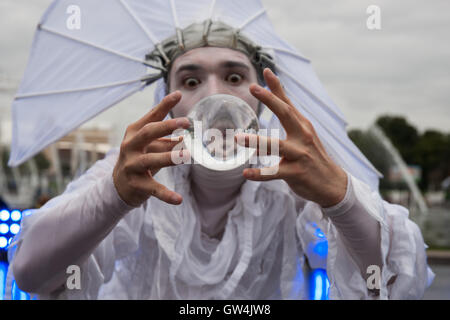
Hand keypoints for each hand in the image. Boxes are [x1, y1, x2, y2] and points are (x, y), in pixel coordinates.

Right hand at [113, 91, 190, 206]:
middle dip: (167, 126)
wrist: (118, 186)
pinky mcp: (136, 184)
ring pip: (151, 159)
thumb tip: (185, 136)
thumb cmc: (138, 159)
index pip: (152, 116)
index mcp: (135, 132)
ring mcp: (132, 165)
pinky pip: (153, 188)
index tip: (179, 94)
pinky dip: (166, 194)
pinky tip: (178, 199)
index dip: (165, 105)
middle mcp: (130, 146)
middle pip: (148, 133)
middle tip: (186, 122)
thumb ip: (166, 139)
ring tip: (188, 155)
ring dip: (170, 156)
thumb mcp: (150, 146)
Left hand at [235, 68, 347, 207]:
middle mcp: (302, 136)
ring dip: (257, 142)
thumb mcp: (304, 134)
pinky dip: (260, 173)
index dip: (277, 87)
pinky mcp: (296, 173)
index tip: (266, 71)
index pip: (288, 103)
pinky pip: (274, 173)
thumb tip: (278, 97)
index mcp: (302, 125)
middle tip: (253, 88)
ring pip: (277, 145)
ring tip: (238, 138)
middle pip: (286, 114)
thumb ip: (291, 118)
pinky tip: (246, 173)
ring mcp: (300, 154)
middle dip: (270, 99)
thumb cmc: (313, 156)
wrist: (332, 184)